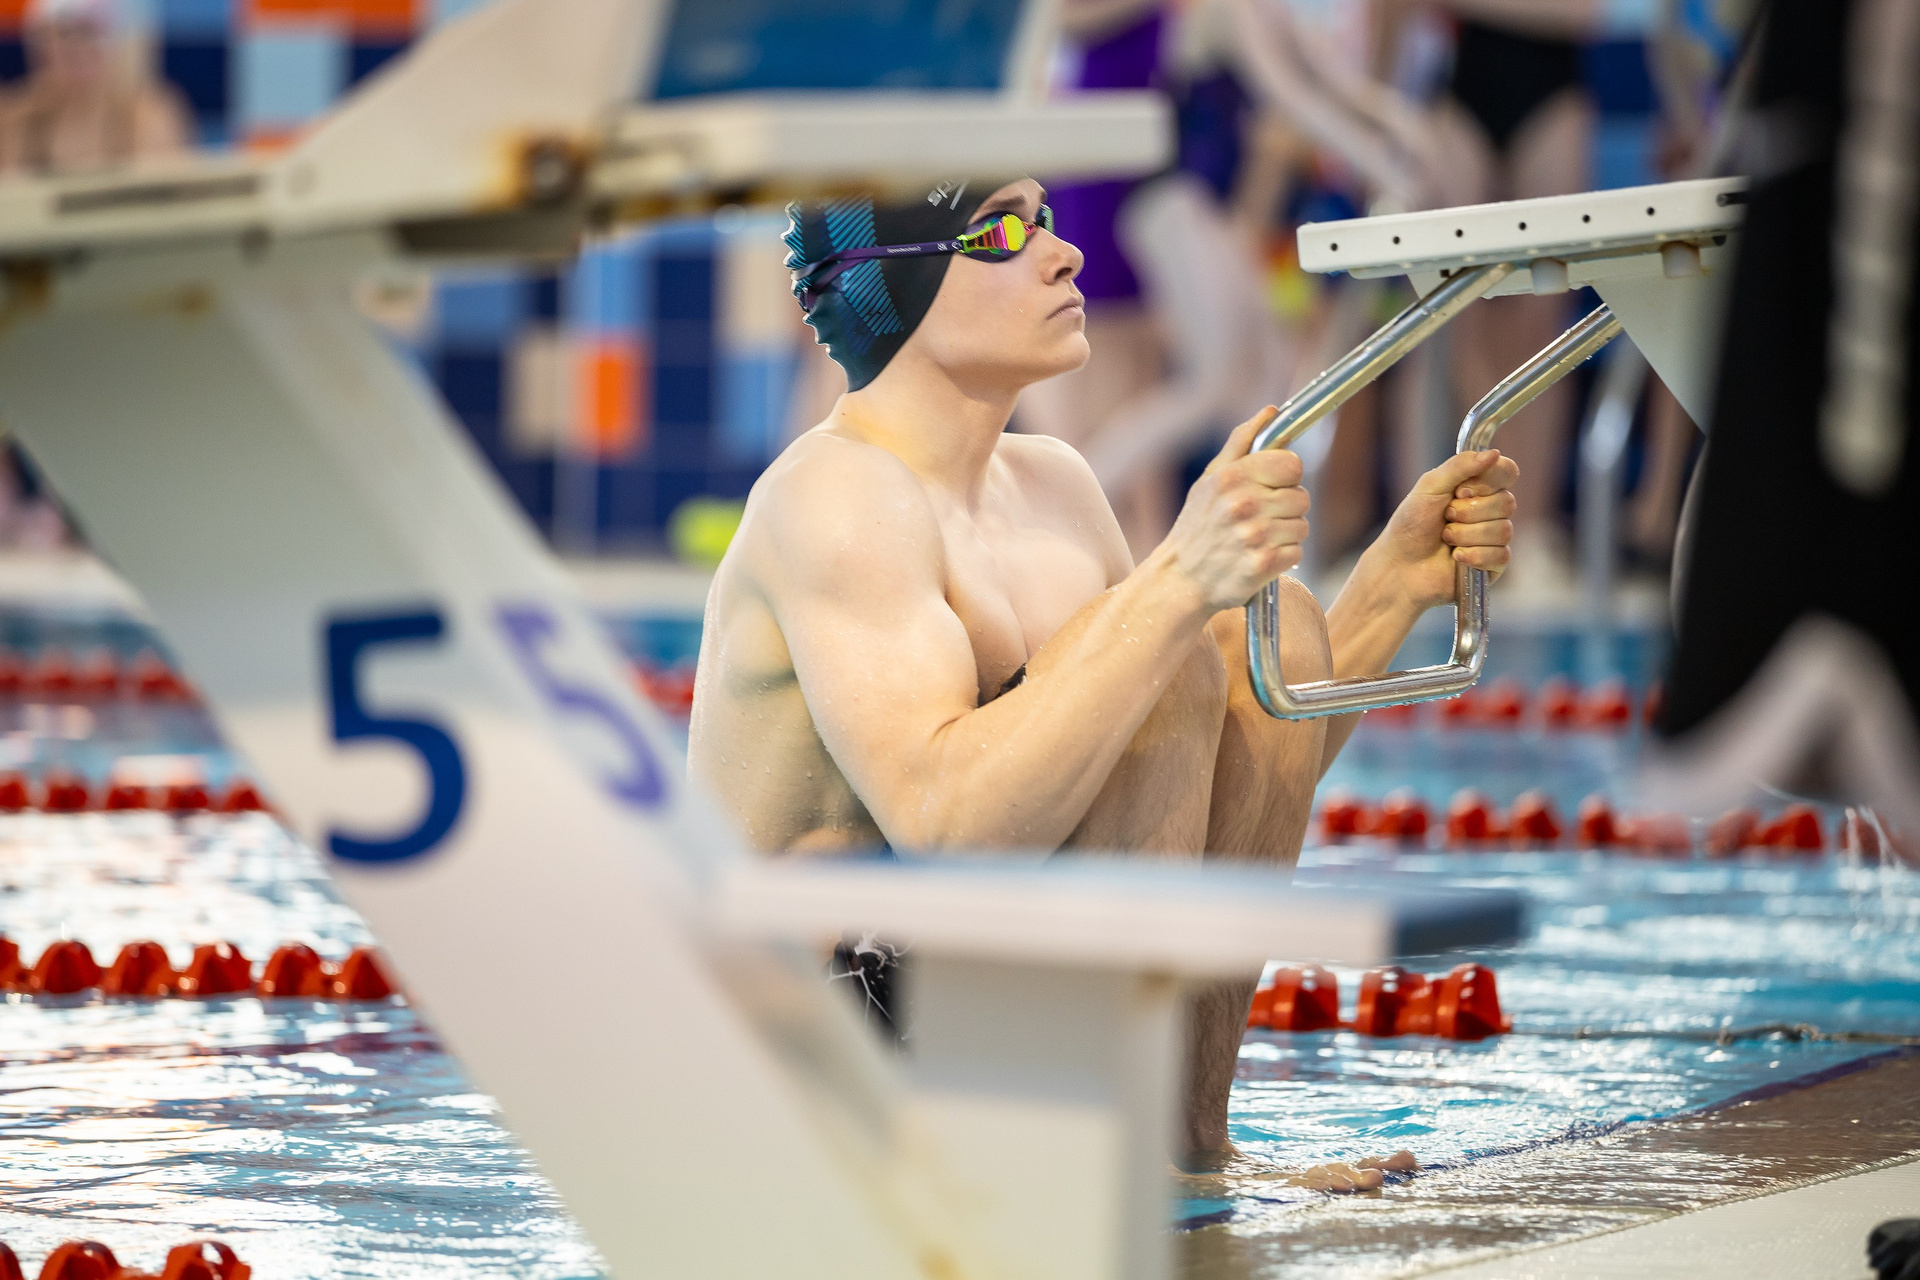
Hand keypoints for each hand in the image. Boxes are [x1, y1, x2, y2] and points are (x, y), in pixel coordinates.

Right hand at [1159, 407, 1309, 611]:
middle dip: (1285, 509)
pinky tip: (1260, 557)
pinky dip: (1283, 557)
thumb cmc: (1196, 527)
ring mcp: (1254, 536)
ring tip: (1257, 540)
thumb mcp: (1209, 480)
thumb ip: (1241, 442)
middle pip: (1301, 498)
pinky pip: (1297, 552)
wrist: (1180, 580)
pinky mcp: (1262, 565)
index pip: (1292, 465)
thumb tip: (1271, 412)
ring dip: (1285, 535)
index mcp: (1231, 478)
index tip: (1271, 487)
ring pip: (1301, 527)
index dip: (1285, 477)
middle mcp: (1243, 504)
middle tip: (1258, 519)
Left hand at [1365, 449, 1518, 609]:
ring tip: (1445, 539)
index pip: (1507, 472)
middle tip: (1445, 517)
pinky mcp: (1493, 565)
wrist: (1398, 565)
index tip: (1461, 491)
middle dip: (1469, 512)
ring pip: (1503, 530)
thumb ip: (1459, 466)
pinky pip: (1501, 555)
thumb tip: (1493, 453)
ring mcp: (1493, 538)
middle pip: (1507, 502)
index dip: (1490, 481)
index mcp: (1477, 487)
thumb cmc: (1410, 524)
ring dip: (1466, 535)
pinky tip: (1455, 557)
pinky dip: (1474, 555)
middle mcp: (1489, 511)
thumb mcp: (1430, 487)